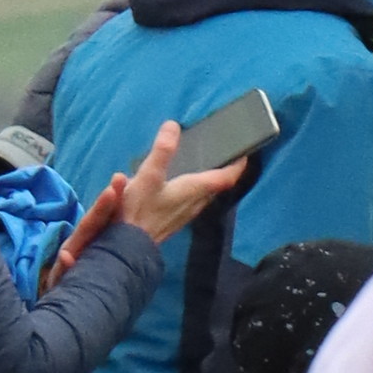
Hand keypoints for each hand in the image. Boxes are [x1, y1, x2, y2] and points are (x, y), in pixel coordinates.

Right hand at [92, 121, 251, 252]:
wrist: (128, 246)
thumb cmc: (140, 210)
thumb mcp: (149, 175)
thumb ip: (162, 151)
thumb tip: (173, 126)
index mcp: (193, 189)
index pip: (224, 177)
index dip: (236, 166)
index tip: (244, 154)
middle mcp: (194, 203)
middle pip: (216, 187)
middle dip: (222, 173)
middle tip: (224, 158)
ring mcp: (184, 215)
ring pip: (203, 197)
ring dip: (207, 183)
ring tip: (205, 170)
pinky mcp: (173, 222)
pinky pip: (191, 203)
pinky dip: (193, 192)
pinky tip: (181, 189)